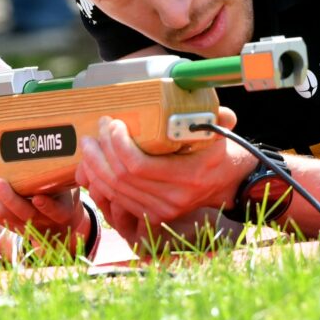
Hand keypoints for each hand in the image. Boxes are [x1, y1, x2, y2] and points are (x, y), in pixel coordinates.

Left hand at [0, 176, 90, 250]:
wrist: (59, 223)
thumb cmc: (63, 196)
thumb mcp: (69, 186)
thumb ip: (63, 173)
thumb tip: (62, 146)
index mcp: (61, 213)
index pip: (55, 212)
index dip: (47, 206)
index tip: (38, 198)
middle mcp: (41, 221)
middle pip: (23, 215)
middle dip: (8, 198)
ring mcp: (23, 225)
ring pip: (3, 216)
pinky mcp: (9, 224)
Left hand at [73, 108, 251, 248]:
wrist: (230, 184)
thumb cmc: (221, 153)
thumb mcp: (221, 132)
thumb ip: (217, 117)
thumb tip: (213, 104)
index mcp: (188, 176)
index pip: (139, 166)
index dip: (118, 145)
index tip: (113, 124)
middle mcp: (172, 199)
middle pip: (122, 179)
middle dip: (101, 153)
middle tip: (95, 132)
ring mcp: (162, 211)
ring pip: (116, 192)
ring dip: (96, 168)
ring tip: (88, 146)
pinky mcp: (154, 216)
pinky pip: (119, 202)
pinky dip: (102, 184)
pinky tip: (93, 167)